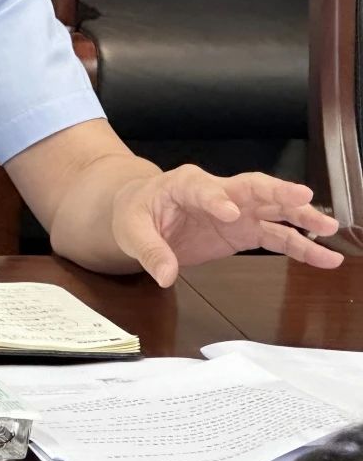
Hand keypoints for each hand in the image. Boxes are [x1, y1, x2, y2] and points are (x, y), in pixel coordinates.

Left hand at [112, 164, 343, 286]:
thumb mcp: (132, 230)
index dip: (216, 200)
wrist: (142, 211)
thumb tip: (164, 276)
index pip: (203, 189)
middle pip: (250, 187)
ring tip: (329, 226)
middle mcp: (218, 192)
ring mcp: (236, 210)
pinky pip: (276, 236)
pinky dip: (300, 245)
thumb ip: (150, 251)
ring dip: (300, 215)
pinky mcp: (244, 230)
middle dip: (276, 191)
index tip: (229, 214)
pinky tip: (324, 257)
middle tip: (302, 195)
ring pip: (272, 208)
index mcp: (184, 184)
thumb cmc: (136, 212)